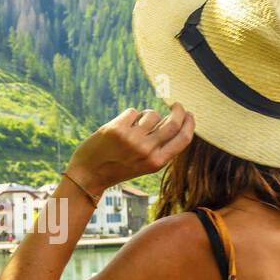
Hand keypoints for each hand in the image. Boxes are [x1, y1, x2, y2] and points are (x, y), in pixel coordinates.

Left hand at [65, 104, 195, 194]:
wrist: (89, 175)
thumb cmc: (119, 167)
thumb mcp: (145, 164)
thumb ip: (160, 147)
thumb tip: (176, 120)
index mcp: (157, 162)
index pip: (184, 138)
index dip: (190, 123)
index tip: (190, 114)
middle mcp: (147, 151)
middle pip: (173, 122)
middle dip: (178, 109)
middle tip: (175, 104)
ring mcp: (132, 139)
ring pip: (152, 114)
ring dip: (146, 116)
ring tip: (133, 127)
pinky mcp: (117, 129)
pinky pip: (133, 111)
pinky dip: (129, 116)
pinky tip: (119, 128)